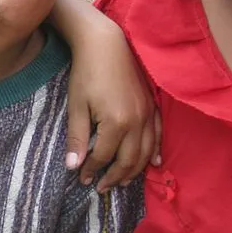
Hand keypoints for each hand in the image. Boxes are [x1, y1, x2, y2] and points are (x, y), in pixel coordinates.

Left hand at [65, 16, 159, 191]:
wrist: (105, 44)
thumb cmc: (86, 73)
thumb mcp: (77, 107)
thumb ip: (77, 138)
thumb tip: (73, 167)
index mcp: (116, 123)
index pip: (104, 157)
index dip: (92, 170)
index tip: (83, 179)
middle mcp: (137, 121)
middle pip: (129, 160)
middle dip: (115, 177)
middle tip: (102, 187)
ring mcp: (148, 113)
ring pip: (146, 152)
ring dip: (134, 170)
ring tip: (121, 181)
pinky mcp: (152, 105)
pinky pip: (158, 134)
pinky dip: (156, 151)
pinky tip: (153, 163)